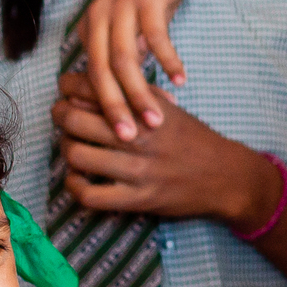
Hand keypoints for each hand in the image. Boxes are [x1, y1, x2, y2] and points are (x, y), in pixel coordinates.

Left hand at [51, 71, 273, 225]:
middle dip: (60, 115)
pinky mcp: (138, 200)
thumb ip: (132, 96)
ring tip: (73, 147)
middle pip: (75, 121)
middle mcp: (140, 137)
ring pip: (77, 156)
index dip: (68, 86)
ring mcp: (138, 170)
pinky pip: (90, 196)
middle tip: (62, 117)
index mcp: (146, 108)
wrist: (226, 177)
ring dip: (67, 150)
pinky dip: (75, 187)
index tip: (66, 91)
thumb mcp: (168, 108)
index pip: (92, 87)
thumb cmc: (193, 139)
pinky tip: (78, 179)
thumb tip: (88, 87)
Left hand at [74, 0, 205, 141]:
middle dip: (116, 108)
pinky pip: (156, 35)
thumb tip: (126, 97)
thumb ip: (126, 58)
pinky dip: (168, 60)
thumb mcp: (132, 29)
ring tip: (156, 119)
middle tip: (129, 138)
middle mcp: (99, 16)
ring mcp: (122, 5)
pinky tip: (181, 80)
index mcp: (90, 28)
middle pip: (102, 71)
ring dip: (140, 92)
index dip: (105, 108)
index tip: (119, 134)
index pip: (91, 77)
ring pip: (125, 58)